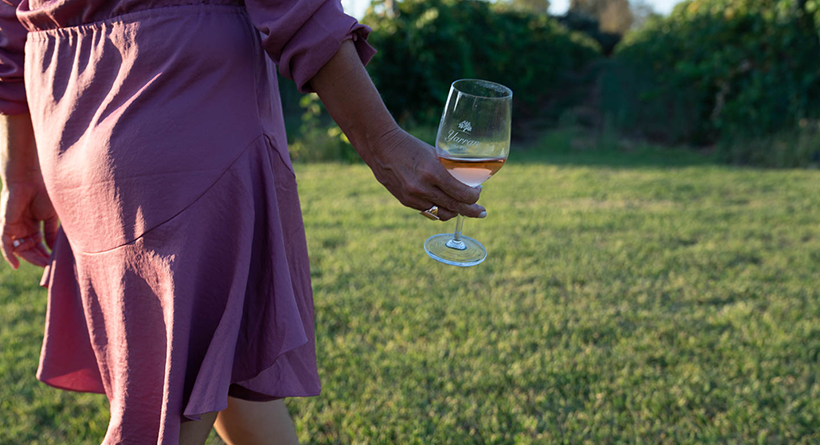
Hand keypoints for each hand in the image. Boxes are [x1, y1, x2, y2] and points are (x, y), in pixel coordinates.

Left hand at [0, 180, 58, 268]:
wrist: (32, 177)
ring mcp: (13, 227)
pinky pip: (5, 244)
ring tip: (43, 264)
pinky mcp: (5, 225)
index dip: (46, 254)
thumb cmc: (44, 193)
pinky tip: (16, 265)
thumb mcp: (51, 218)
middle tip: (51, 266)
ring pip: (19, 249)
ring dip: (30, 258)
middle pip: (29, 249)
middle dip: (39, 259)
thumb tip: (54, 249)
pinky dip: (9, 255)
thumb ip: (51, 234)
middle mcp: (22, 228)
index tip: (56, 262)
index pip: (38, 245)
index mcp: (33, 225)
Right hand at [366, 127, 484, 221]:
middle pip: (455, 207)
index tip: (478, 192)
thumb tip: (465, 181)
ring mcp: (413, 197)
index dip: (474, 197)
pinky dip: (439, 209)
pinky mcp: (406, 202)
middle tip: (482, 212)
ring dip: (455, 212)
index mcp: (432, 172)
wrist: (381, 148)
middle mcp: (423, 188)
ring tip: (462, 208)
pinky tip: (445, 205)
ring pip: (442, 214)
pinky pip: (428, 211)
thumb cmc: (410, 146)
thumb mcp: (434, 154)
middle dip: (472, 211)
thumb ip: (447, 169)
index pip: (462, 194)